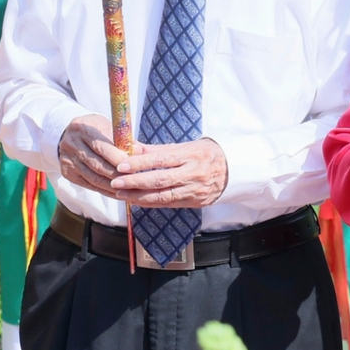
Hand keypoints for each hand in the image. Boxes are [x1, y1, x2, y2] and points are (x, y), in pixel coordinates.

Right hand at [57, 116, 128, 198]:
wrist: (71, 135)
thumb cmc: (96, 130)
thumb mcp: (108, 127)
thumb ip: (124, 140)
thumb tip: (140, 152)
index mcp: (82, 128)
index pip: (101, 147)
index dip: (118, 159)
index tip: (134, 167)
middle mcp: (72, 144)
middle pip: (98, 165)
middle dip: (118, 175)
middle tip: (135, 182)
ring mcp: (67, 160)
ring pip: (94, 178)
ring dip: (113, 187)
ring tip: (129, 191)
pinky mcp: (67, 173)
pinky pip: (89, 185)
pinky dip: (105, 191)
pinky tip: (117, 193)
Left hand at [110, 138, 229, 209]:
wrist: (233, 170)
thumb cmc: (206, 154)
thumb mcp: (186, 145)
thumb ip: (158, 149)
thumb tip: (132, 147)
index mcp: (191, 155)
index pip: (160, 160)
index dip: (140, 164)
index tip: (121, 165)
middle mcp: (193, 174)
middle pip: (159, 180)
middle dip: (135, 182)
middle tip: (116, 182)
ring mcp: (194, 190)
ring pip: (163, 197)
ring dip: (139, 196)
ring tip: (121, 193)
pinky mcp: (194, 203)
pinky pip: (169, 204)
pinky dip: (151, 203)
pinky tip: (137, 200)